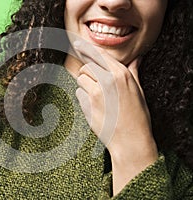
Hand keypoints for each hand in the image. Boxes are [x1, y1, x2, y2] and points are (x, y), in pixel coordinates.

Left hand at [73, 40, 157, 193]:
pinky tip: (96, 108)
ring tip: (99, 98)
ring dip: (86, 85)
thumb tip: (135, 59)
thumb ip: (133, 72)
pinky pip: (79, 94)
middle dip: (89, 73)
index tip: (77, 43)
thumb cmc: (137, 116)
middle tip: (98, 85)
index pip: (98, 54)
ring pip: (81, 79)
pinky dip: (84, 98)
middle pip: (86, 66)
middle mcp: (107, 80)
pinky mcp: (86, 105)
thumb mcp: (139, 91)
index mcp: (121, 74)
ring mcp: (95, 93)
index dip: (86, 48)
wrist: (130, 141)